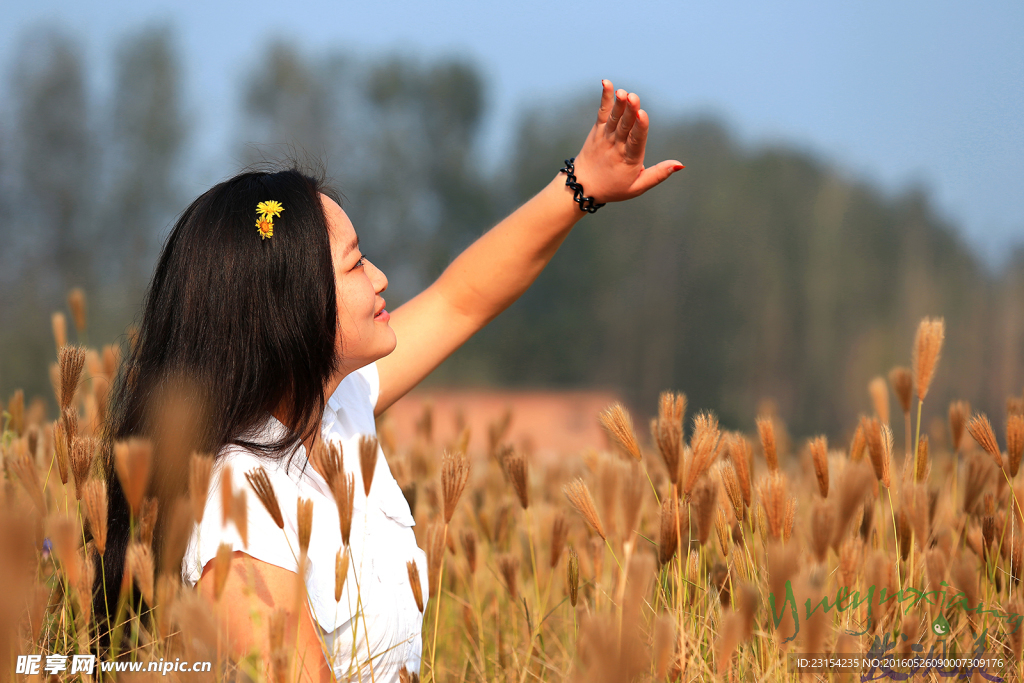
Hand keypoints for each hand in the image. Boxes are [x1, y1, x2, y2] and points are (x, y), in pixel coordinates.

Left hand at [570, 80, 683, 204]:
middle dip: (630, 111)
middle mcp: (616, 146)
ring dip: (619, 104)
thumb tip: (680, 164)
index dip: (640, 127)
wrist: (583, 186)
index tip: (642, 114)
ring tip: (622, 92)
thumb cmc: (614, 187)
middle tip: (633, 97)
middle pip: (624, 126)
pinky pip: (603, 112)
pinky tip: (607, 83)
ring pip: (614, 118)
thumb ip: (658, 174)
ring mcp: (606, 136)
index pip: (636, 141)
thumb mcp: (637, 187)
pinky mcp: (598, 129)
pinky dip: (605, 98)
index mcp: (629, 159)